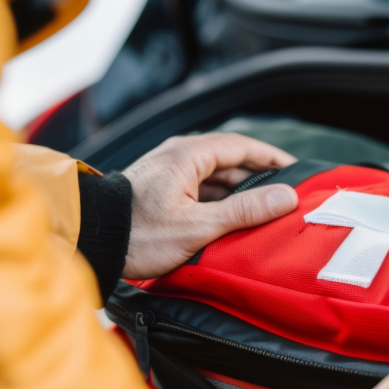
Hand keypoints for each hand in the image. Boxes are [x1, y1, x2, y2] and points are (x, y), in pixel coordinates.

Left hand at [121, 133, 298, 279]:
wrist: (90, 241)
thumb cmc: (137, 234)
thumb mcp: (197, 226)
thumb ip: (243, 210)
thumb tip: (285, 197)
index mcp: (188, 155)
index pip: (242, 146)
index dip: (272, 158)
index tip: (297, 170)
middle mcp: (178, 155)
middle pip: (229, 159)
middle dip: (259, 176)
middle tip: (285, 193)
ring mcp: (167, 171)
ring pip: (214, 175)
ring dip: (238, 190)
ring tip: (263, 209)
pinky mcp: (159, 188)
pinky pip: (199, 187)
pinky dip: (219, 199)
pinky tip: (230, 218)